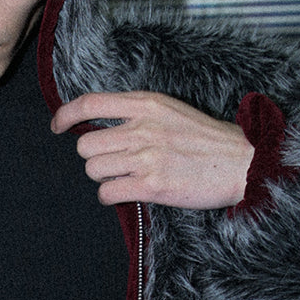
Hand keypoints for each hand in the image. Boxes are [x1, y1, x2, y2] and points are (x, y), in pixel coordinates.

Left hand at [51, 89, 253, 208]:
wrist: (242, 163)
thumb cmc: (206, 139)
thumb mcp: (170, 111)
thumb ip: (137, 114)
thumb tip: (99, 124)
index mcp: (146, 104)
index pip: (90, 103)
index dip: (66, 115)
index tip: (57, 127)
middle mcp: (143, 128)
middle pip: (85, 145)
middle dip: (95, 157)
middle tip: (116, 162)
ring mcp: (147, 157)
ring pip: (94, 170)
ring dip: (105, 177)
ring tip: (129, 176)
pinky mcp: (152, 185)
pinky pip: (107, 193)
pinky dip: (112, 196)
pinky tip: (130, 192)